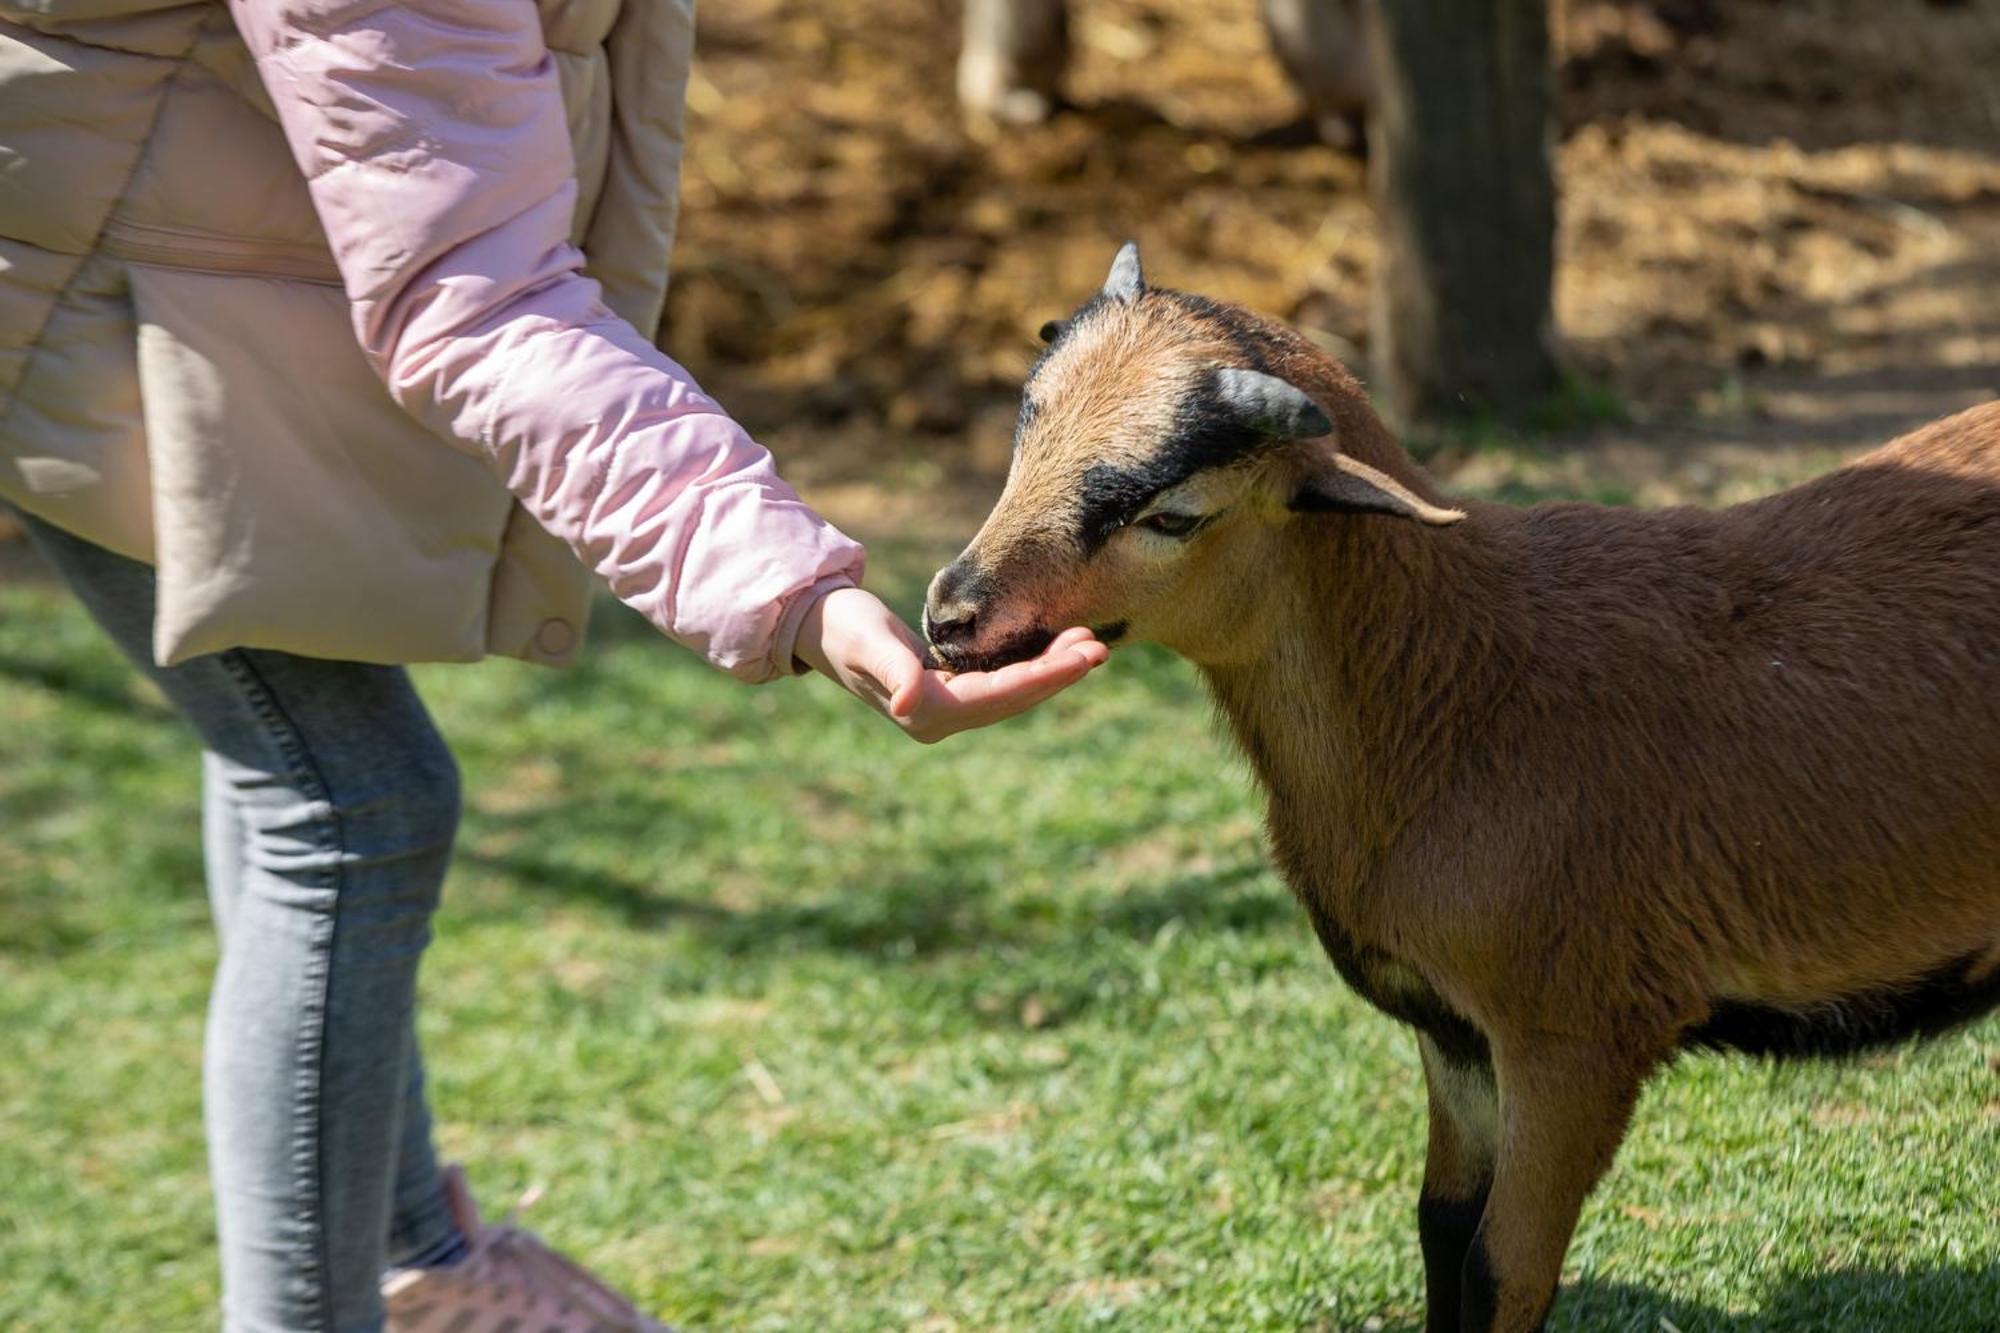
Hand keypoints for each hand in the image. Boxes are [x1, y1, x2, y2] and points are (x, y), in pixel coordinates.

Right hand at [793, 586, 1107, 742]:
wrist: (820, 627)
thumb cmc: (842, 627)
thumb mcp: (867, 641)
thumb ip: (892, 670)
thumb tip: (908, 704)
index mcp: (926, 713)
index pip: (1000, 696)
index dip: (1045, 677)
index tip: (1083, 656)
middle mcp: (941, 719)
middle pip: (1014, 699)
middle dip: (1059, 674)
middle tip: (1100, 646)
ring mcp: (947, 708)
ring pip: (1013, 693)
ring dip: (1052, 670)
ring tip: (1089, 643)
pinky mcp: (951, 691)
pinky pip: (1003, 682)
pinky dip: (1032, 665)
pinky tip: (1057, 646)